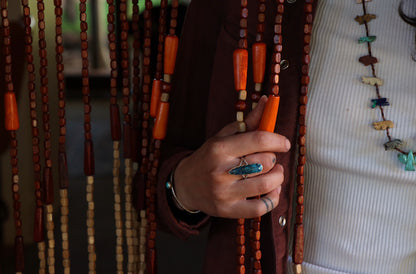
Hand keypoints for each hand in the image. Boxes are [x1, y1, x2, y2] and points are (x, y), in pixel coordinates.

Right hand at [173, 96, 290, 218]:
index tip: (284, 143)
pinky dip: (273, 198)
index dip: (278, 140)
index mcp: (220, 148)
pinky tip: (272, 190)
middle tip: (269, 158)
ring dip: (278, 177)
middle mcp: (221, 170)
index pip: (258, 140)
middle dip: (274, 158)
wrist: (185, 185)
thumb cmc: (208, 157)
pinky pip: (261, 208)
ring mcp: (224, 193)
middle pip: (265, 162)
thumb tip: (266, 101)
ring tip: (274, 173)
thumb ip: (248, 122)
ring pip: (266, 185)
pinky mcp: (228, 210)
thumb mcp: (223, 137)